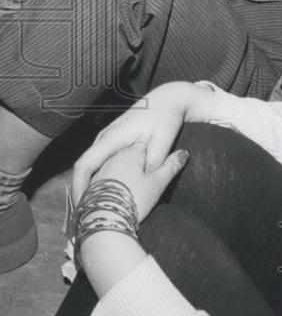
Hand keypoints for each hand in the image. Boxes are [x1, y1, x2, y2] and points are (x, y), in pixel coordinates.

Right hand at [72, 81, 200, 204]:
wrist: (168, 98)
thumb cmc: (166, 118)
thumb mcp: (164, 139)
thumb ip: (154, 160)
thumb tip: (144, 181)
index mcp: (113, 137)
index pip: (85, 164)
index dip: (79, 187)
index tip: (81, 208)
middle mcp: (104, 136)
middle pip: (84, 167)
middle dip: (82, 192)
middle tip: (85, 217)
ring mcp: (106, 137)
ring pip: (91, 165)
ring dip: (89, 185)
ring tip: (92, 209)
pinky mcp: (112, 140)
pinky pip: (98, 161)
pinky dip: (98, 177)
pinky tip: (104, 193)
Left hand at [90, 141, 188, 222]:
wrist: (105, 220)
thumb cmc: (134, 199)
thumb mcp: (158, 183)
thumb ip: (171, 166)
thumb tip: (184, 153)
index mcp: (130, 153)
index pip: (144, 146)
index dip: (151, 157)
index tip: (154, 171)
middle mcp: (112, 158)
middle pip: (128, 157)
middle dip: (136, 167)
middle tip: (144, 186)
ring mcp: (100, 171)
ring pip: (115, 169)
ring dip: (122, 177)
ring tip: (131, 195)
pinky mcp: (91, 186)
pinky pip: (104, 182)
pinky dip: (111, 188)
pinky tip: (116, 200)